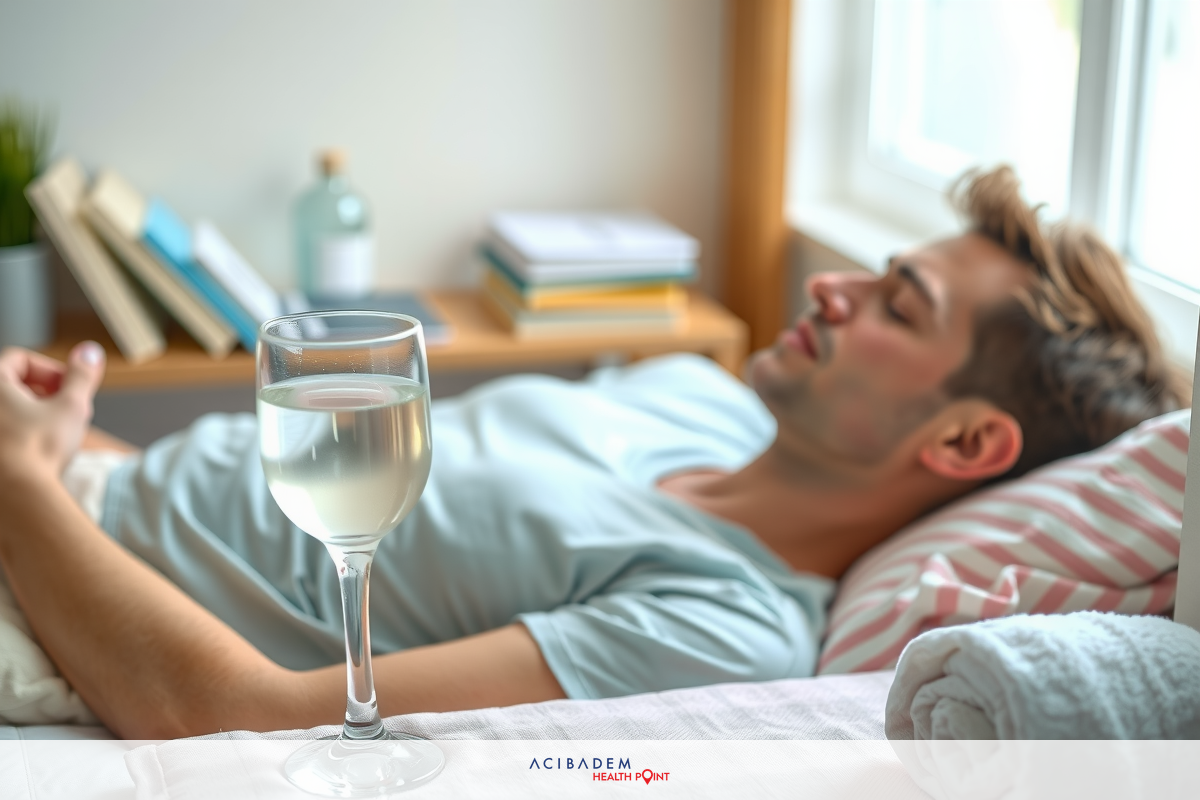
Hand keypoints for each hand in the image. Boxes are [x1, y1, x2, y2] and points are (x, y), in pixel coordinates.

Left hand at [0, 342, 105, 482]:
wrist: (17, 496)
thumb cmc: (39, 448)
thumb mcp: (72, 405)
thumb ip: (81, 375)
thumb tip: (90, 351)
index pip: (20, 359)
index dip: (51, 370)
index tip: (69, 390)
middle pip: (12, 385)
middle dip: (45, 394)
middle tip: (67, 413)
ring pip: (8, 411)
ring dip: (33, 415)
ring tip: (56, 435)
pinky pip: (6, 434)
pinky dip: (20, 435)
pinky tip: (38, 453)